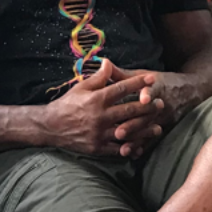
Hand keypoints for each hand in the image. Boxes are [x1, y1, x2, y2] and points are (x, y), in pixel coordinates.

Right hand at [42, 59, 163, 157]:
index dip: (139, 83)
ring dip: (145, 130)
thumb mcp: (80, 88)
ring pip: (128, 132)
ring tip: (158, 128)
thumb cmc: (67, 104)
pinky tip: (141, 146)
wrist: (50, 127)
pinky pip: (118, 149)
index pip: (122, 88)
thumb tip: (109, 62)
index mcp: (96, 99)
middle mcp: (100, 116)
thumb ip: (98, 77)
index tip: (152, 79)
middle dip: (148, 107)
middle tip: (161, 104)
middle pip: (130, 111)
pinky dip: (130, 148)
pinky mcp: (97, 147)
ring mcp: (99, 133)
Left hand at [108, 65, 203, 149]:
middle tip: (118, 132)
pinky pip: (153, 139)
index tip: (143, 98)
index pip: (153, 89)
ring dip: (137, 139)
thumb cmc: (160, 81)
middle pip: (148, 114)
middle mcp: (161, 103)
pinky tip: (133, 154)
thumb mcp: (143, 75)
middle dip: (134, 123)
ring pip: (149, 129)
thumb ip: (122, 73)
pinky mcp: (165, 127)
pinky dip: (144, 146)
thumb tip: (104, 63)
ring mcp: (164, 117)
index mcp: (156, 86)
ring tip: (123, 149)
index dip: (148, 93)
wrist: (189, 91)